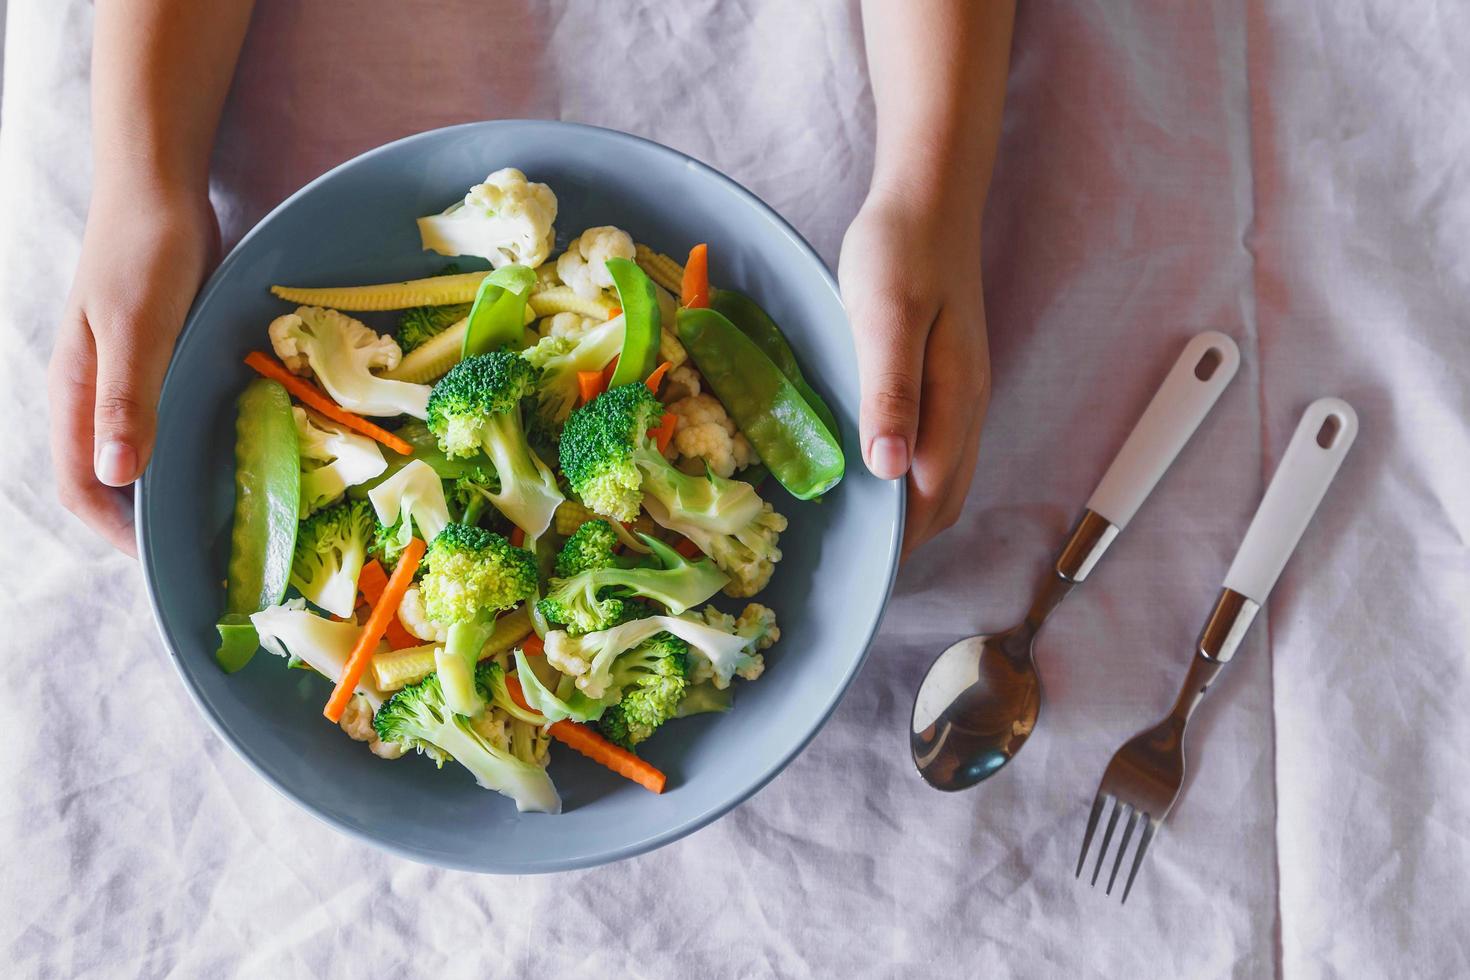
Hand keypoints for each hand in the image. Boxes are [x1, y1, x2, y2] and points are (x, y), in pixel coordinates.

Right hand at [49, 186, 218, 553]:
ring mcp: (120, 375)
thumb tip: (114, 477)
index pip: (79, 486)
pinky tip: (222, 450)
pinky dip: (181, 444)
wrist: (156, 189)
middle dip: (141, 518)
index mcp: (74, 393)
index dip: (115, 530)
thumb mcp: (138, 328)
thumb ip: (126, 400)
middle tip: (203, 545)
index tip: (165, 558)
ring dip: (164, 484)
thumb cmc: (144, 253)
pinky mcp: (151, 358)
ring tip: (217, 511)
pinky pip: (158, 418)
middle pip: (104, 476)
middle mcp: (90, 393)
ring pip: (132, 450)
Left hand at [839, 182, 989, 559]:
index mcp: (955, 401)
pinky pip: (939, 447)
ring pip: (947, 475)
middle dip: (909, 539)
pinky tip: (878, 473)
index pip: (932, 497)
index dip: (900, 541)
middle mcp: (968, 407)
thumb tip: (891, 470)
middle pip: (947, 498)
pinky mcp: (948, 377)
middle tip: (857, 565)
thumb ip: (891, 392)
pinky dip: (913, 477)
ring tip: (864, 533)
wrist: (928, 197)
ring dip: (913, 511)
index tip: (861, 573)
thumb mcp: (885, 318)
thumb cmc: (901, 251)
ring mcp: (962, 393)